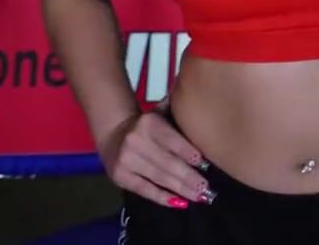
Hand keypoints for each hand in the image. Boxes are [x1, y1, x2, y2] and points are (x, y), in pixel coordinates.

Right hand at [99, 111, 214, 208]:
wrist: (113, 132)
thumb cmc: (148, 126)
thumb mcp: (161, 115)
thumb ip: (178, 121)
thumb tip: (205, 129)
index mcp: (149, 123)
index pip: (172, 140)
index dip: (188, 153)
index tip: (204, 164)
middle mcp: (135, 141)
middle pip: (167, 162)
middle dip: (188, 177)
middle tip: (205, 187)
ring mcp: (125, 161)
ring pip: (158, 178)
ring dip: (180, 189)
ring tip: (198, 196)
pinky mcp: (119, 177)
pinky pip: (144, 189)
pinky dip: (162, 197)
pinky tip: (179, 202)